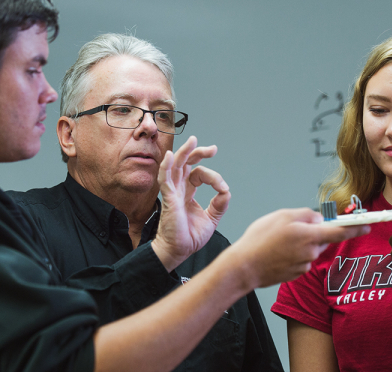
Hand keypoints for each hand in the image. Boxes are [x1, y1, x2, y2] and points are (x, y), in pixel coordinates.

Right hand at [152, 136, 230, 270]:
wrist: (179, 251)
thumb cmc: (189, 237)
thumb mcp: (211, 219)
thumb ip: (219, 204)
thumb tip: (226, 191)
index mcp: (188, 193)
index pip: (199, 174)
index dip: (213, 176)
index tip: (222, 188)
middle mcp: (179, 190)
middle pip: (186, 164)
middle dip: (198, 153)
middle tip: (213, 149)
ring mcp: (173, 193)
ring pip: (176, 166)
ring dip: (184, 152)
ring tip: (193, 141)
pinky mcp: (168, 199)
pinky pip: (165, 179)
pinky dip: (167, 166)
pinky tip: (171, 156)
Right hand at [227, 208, 370, 289]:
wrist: (244, 267)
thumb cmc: (259, 240)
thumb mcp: (281, 216)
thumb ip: (305, 214)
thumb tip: (318, 218)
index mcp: (309, 236)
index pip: (340, 232)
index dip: (356, 228)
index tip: (367, 225)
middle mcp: (310, 252)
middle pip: (321, 239)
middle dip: (312, 233)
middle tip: (289, 229)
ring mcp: (304, 265)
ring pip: (309, 249)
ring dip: (300, 244)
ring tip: (277, 241)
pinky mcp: (296, 274)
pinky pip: (300, 260)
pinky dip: (292, 255)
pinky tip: (276, 252)